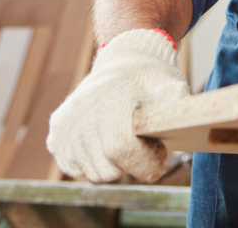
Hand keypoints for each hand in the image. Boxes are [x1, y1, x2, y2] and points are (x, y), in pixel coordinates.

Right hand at [47, 29, 189, 182]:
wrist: (124, 64)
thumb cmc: (152, 80)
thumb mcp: (172, 85)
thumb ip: (177, 104)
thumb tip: (182, 122)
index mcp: (111, 100)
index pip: (121, 149)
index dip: (145, 163)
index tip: (160, 160)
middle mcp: (82, 114)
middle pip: (107, 169)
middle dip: (132, 165)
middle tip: (146, 148)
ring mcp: (65, 126)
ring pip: (91, 173)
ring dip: (112, 165)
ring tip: (127, 143)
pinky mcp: (55, 136)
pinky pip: (74, 168)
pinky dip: (92, 163)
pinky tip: (107, 144)